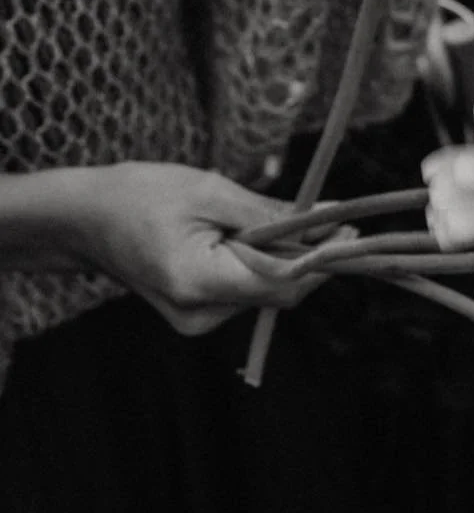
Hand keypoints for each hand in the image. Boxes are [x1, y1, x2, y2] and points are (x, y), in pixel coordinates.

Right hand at [69, 164, 312, 336]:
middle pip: (279, 291)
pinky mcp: (198, 314)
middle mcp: (200, 315)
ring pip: (265, 290)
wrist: (84, 219)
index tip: (351, 229)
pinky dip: (261, 263)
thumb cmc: (141, 195)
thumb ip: (270, 214)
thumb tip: (328, 221)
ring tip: (270, 217)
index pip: (283, 283)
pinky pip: (246, 290)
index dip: (324, 259)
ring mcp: (197, 321)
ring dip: (283, 256)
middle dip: (309, 255)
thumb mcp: (211, 191)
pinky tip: (251, 235)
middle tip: (332, 215)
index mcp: (198, 283)